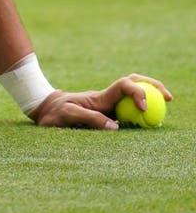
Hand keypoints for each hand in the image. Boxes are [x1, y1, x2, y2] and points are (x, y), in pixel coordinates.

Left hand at [31, 74, 172, 129]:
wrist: (43, 109)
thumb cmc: (54, 112)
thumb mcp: (68, 115)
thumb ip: (89, 119)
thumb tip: (115, 128)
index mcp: (100, 97)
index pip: (124, 86)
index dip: (138, 92)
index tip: (145, 107)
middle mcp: (107, 99)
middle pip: (134, 84)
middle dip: (153, 87)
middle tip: (169, 98)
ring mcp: (108, 105)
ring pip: (133, 95)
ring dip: (150, 97)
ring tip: (160, 111)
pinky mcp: (107, 114)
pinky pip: (128, 111)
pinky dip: (140, 114)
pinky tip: (146, 122)